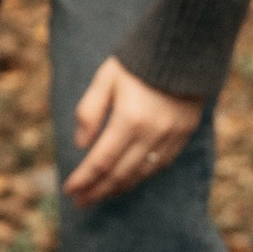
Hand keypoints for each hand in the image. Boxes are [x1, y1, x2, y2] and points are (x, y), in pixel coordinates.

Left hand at [65, 58, 204, 207]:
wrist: (184, 49)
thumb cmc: (137, 62)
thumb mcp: (105, 80)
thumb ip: (89, 112)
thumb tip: (80, 145)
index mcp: (129, 119)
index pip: (101, 161)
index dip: (84, 179)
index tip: (68, 190)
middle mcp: (152, 133)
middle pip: (120, 174)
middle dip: (97, 191)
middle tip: (80, 202)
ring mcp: (171, 137)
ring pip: (141, 174)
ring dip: (118, 188)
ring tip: (100, 195)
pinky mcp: (184, 135)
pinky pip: (160, 165)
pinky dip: (140, 176)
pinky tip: (127, 180)